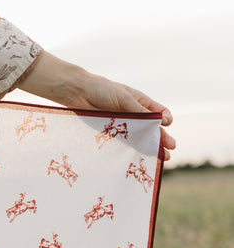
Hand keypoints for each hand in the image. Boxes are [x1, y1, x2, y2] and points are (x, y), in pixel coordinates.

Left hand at [19, 51, 175, 159]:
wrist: (77, 93)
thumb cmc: (100, 89)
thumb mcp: (123, 97)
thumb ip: (140, 110)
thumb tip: (160, 121)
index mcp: (138, 101)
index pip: (158, 111)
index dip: (164, 118)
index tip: (167, 123)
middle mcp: (133, 113)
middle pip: (151, 128)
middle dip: (162, 137)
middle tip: (171, 148)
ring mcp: (122, 124)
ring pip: (140, 137)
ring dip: (151, 147)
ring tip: (163, 157)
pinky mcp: (110, 133)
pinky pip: (125, 143)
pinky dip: (134, 150)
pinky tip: (142, 157)